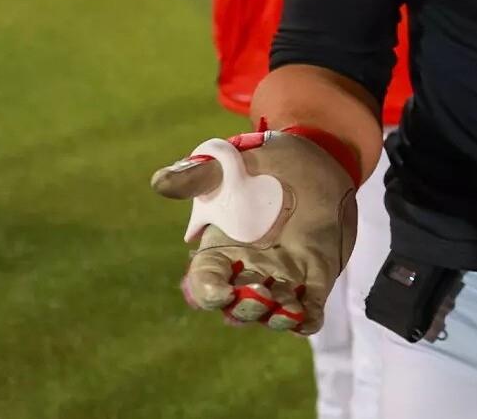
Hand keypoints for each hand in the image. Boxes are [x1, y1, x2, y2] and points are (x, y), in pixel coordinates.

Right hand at [151, 125, 359, 334]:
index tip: (223, 292)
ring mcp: (282, 275)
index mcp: (222, 246)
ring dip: (277, 317)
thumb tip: (159, 182)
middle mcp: (249, 268)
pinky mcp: (315, 276)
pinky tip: (309, 320)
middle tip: (261, 296)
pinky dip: (307, 320)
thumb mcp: (230, 165)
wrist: (316, 155)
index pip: (205, 280)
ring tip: (288, 310)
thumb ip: (197, 177)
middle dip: (246, 309)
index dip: (209, 292)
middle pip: (237, 306)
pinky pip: (309, 308)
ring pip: (271, 312)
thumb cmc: (265, 163)